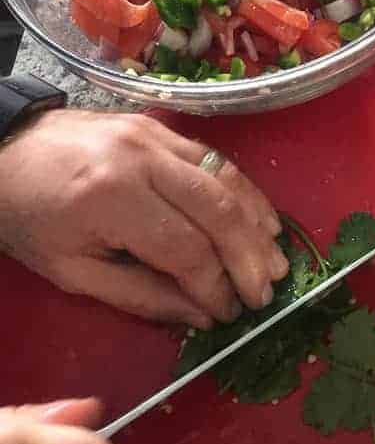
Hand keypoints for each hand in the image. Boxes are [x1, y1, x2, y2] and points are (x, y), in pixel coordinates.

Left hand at [0, 110, 288, 327]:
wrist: (3, 151)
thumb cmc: (29, 218)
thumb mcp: (72, 272)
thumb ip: (140, 295)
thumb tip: (203, 316)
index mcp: (113, 198)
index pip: (186, 248)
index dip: (214, 286)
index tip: (230, 314)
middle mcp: (143, 159)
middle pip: (218, 210)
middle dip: (249, 257)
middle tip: (266, 294)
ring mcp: (157, 136)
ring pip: (225, 179)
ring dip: (257, 223)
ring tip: (277, 261)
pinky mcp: (162, 127)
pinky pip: (215, 159)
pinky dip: (244, 191)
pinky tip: (261, 219)